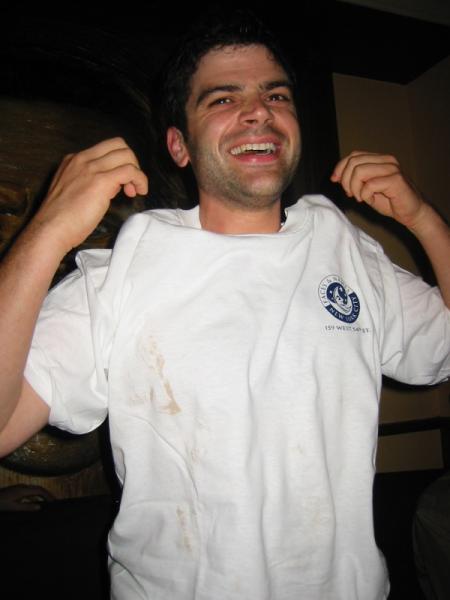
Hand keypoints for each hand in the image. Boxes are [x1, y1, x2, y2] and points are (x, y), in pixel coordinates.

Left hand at [0, 484, 53, 511]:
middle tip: (54, 502)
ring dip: (41, 495)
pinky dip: (35, 497)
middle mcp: (22, 487)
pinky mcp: (15, 491)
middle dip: (47, 494)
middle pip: (38, 489)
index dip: (48, 495)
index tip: (55, 502)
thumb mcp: (13, 507)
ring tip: (47, 503)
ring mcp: (19, 488)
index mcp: (23, 490)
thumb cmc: (1, 504)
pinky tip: (34, 503)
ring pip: (33, 490)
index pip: (40, 490)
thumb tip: (39, 507)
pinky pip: (29, 492)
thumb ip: (26, 507)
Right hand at [32, 137, 147, 254]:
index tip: (121, 183)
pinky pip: (130, 171)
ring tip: (133, 191)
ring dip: (137, 172)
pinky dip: (140, 180)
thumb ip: (90, 182)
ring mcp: (91, 169)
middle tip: (130, 185)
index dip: (118, 163)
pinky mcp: (101, 181)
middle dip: (131, 162)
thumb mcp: (73, 191)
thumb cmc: (62, 219)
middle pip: (119, 145)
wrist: (51, 229)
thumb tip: (112, 185)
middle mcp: (82, 159)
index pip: (105, 148)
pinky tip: (139, 192)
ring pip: (126, 155)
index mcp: (74, 160)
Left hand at [331, 151, 426, 230]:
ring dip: (355, 188)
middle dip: (346, 180)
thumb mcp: (367, 188)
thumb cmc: (390, 202)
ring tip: (360, 198)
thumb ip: (355, 179)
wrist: (411, 213)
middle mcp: (387, 160)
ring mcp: (392, 168)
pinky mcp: (396, 180)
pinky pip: (369, 185)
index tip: (335, 180)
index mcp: (380, 159)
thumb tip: (336, 176)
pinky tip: (370, 200)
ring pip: (359, 171)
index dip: (340, 167)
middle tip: (351, 194)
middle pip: (354, 162)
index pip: (354, 155)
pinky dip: (365, 195)